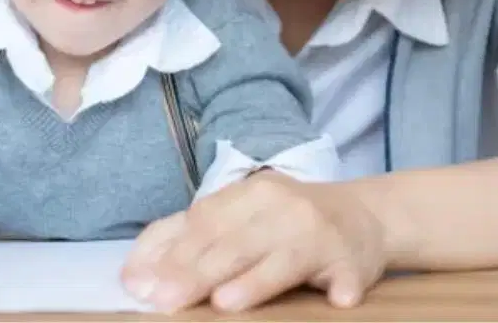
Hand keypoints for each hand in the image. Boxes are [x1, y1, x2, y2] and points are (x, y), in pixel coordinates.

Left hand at [121, 172, 388, 312]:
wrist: (364, 214)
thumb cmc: (286, 220)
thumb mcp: (239, 216)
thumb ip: (188, 239)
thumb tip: (133, 276)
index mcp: (250, 194)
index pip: (204, 221)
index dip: (172, 251)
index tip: (141, 283)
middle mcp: (282, 207)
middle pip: (234, 242)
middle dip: (196, 272)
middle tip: (165, 299)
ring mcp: (319, 234)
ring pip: (282, 258)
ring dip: (255, 281)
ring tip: (225, 302)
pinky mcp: (352, 261)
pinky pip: (346, 275)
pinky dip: (341, 287)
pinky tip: (335, 299)